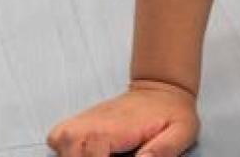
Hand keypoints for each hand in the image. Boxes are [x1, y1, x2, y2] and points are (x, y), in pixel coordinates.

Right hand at [47, 80, 198, 156]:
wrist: (162, 89)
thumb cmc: (172, 112)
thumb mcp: (182, 131)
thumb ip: (164, 149)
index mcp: (115, 128)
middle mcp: (92, 123)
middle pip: (70, 154)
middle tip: (113, 155)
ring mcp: (83, 121)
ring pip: (60, 147)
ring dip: (74, 156)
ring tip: (102, 154)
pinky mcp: (79, 122)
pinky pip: (57, 139)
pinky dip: (65, 149)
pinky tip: (85, 153)